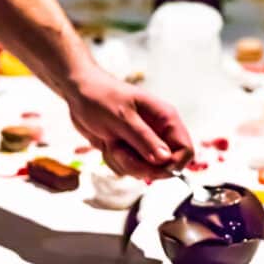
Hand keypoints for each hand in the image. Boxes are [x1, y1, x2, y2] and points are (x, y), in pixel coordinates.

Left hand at [68, 66, 193, 178]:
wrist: (78, 93)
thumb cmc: (100, 97)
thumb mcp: (122, 118)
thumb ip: (144, 140)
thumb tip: (166, 160)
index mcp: (165, 119)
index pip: (185, 150)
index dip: (173, 165)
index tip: (151, 168)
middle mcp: (159, 132)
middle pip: (164, 166)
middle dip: (140, 165)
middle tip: (120, 150)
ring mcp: (144, 143)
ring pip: (145, 171)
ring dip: (124, 162)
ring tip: (111, 142)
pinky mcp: (130, 150)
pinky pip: (129, 169)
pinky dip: (115, 162)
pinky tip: (107, 144)